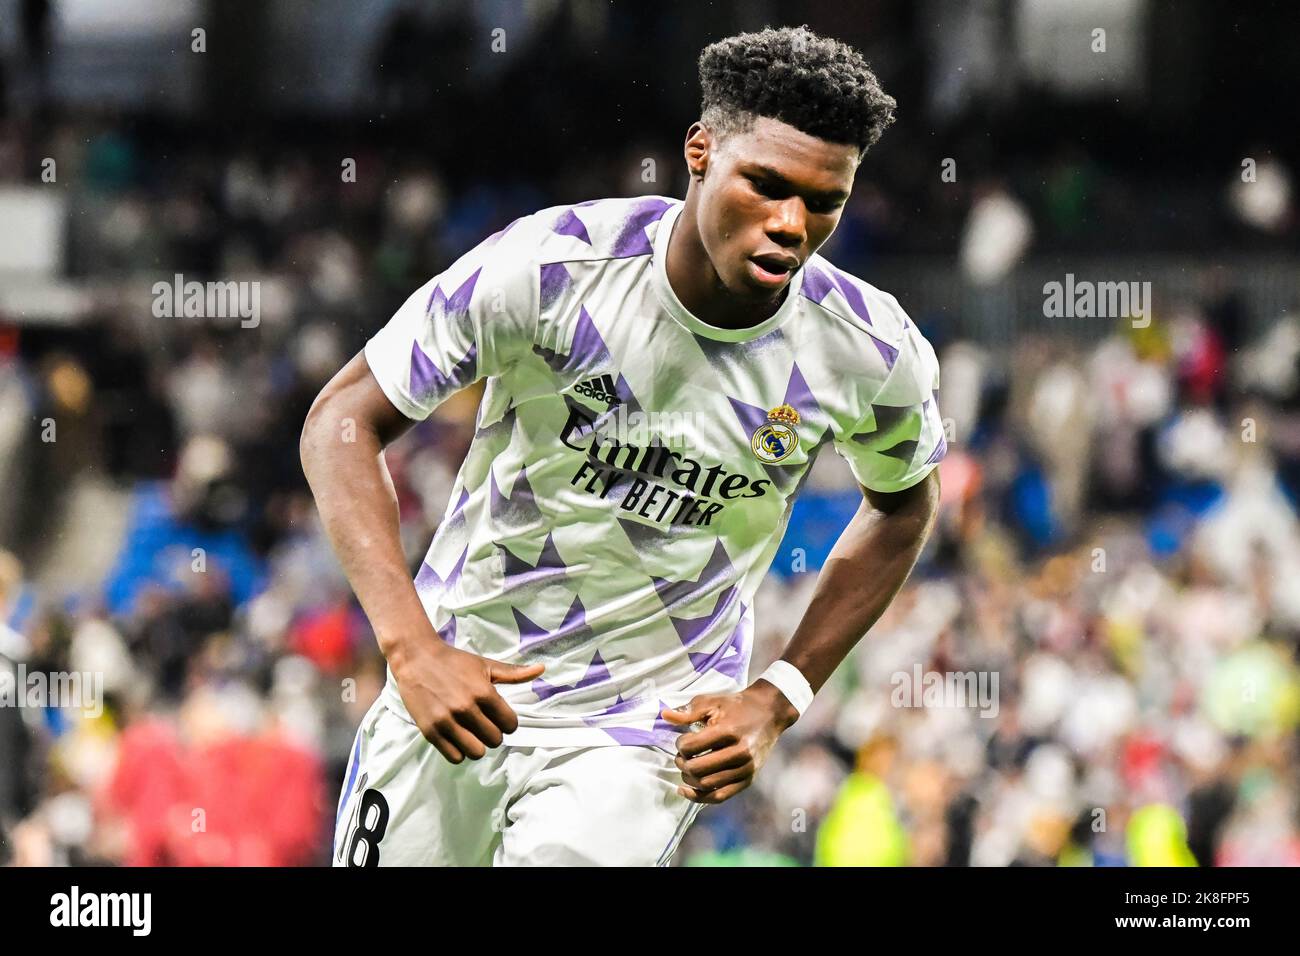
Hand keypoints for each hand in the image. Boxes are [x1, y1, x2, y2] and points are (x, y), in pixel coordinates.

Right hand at [389, 638, 543, 763]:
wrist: (416, 657)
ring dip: (477, 745)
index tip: (499, 717)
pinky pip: (455, 757)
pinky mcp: (430, 731)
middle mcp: (466, 708)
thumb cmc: (454, 661)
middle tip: (483, 723)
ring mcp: (447, 721)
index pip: (510, 725)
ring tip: (471, 733)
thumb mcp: (485, 665)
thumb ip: (514, 673)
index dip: (508, 722)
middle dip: (493, 733)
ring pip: (477, 752)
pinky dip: (459, 751)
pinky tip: (457, 738)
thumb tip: (542, 669)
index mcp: (483, 692)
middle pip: (495, 740)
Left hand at [659, 680, 798, 804]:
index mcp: (729, 732)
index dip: (680, 744)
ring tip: (686, 767)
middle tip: (681, 756)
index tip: (682, 739)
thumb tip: (664, 716)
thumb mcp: (712, 702)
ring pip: (706, 785)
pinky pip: (720, 797)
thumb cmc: (737, 706)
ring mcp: (745, 769)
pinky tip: (686, 790)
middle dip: (682, 763)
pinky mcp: (748, 780)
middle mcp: (740, 753)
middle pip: (697, 769)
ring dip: (688, 778)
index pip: (691, 748)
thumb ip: (688, 711)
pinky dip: (700, 797)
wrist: (769, 713)